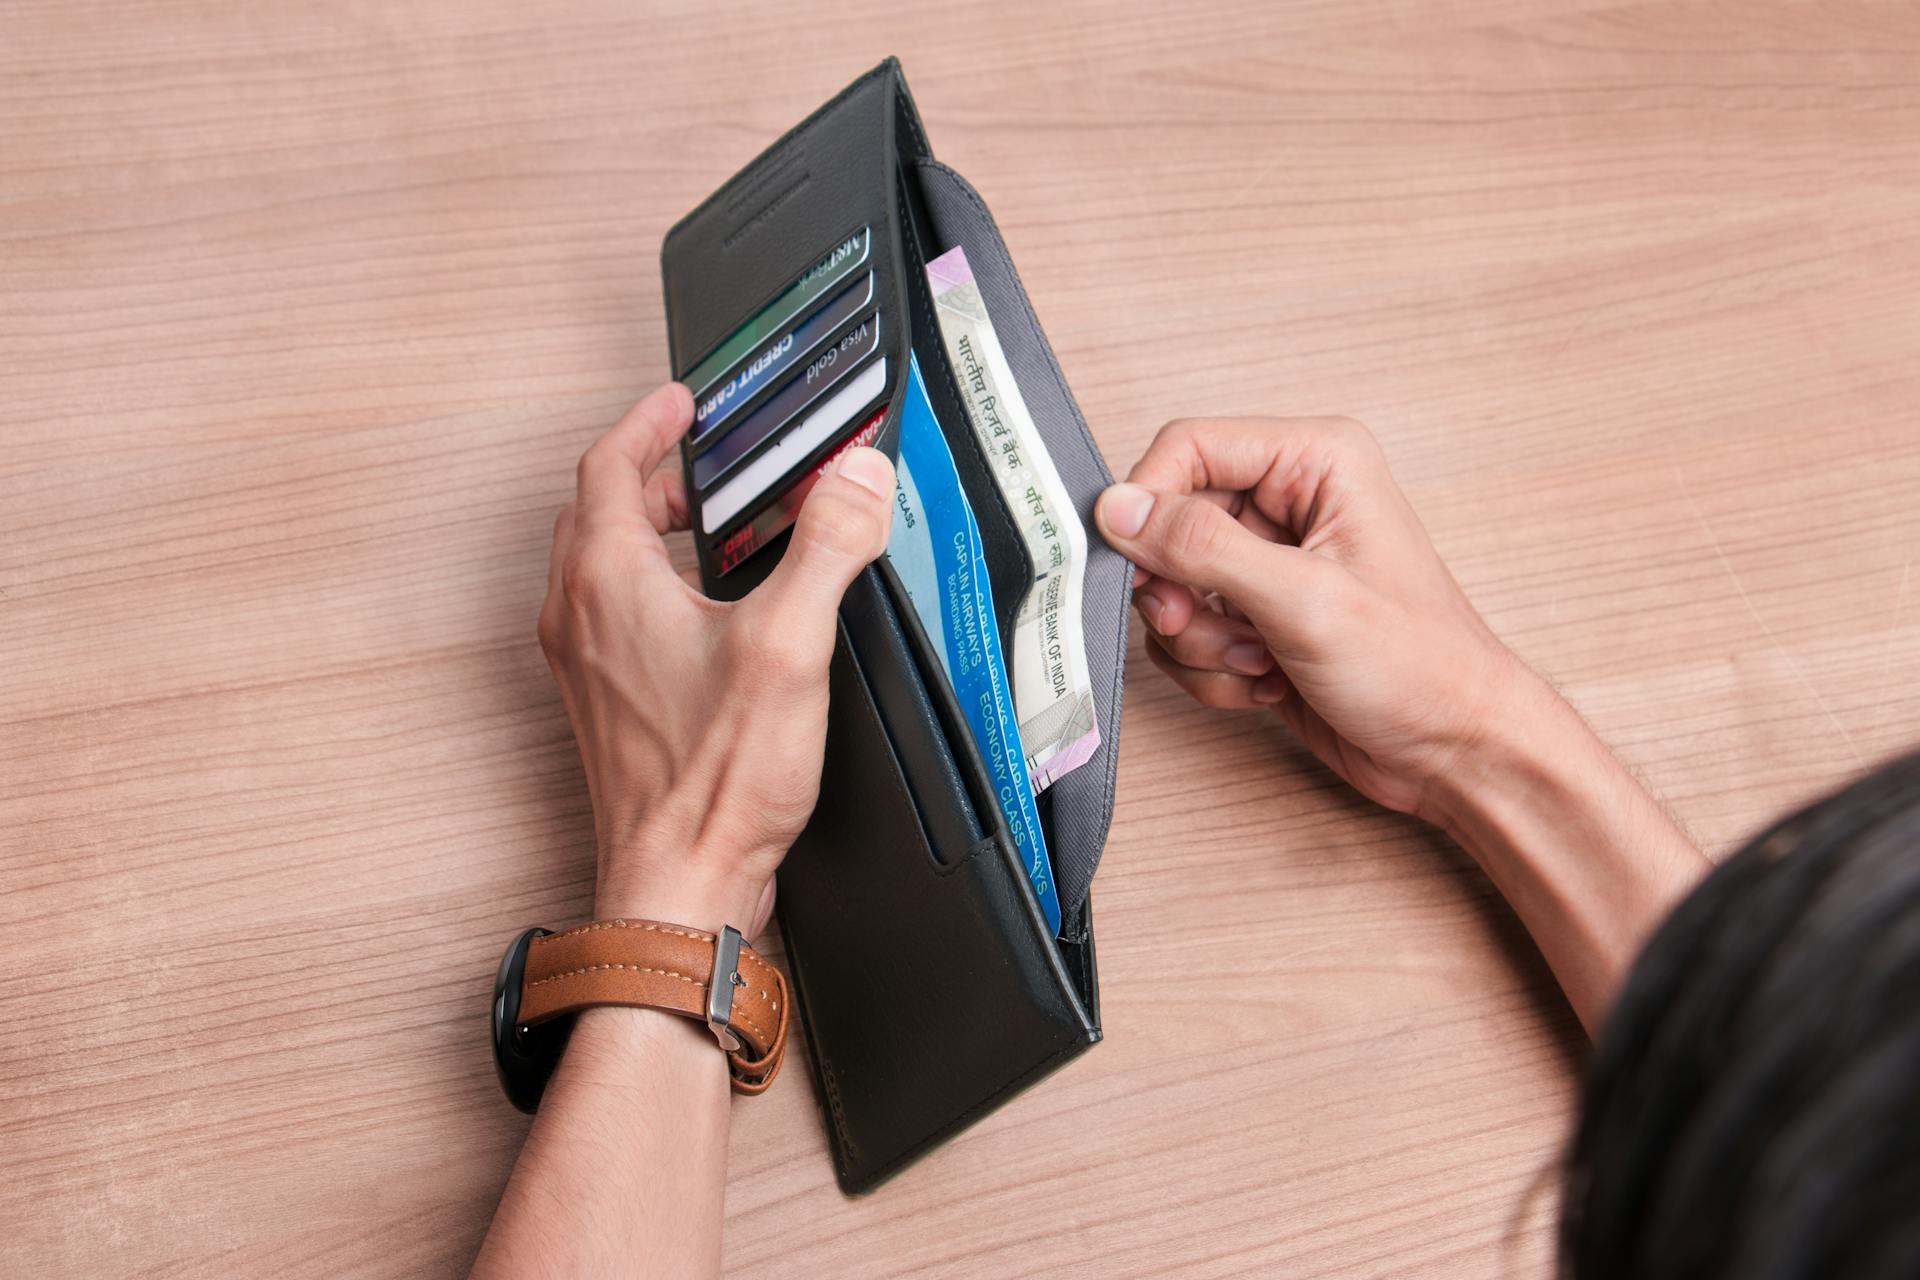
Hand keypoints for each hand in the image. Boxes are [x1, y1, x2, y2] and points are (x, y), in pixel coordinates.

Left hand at [538, 382, 894, 934]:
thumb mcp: (788, 646)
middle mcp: (579, 616)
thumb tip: (857, 477)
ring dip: (646, 528)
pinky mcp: (603, 705)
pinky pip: (611, 614)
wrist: (678, 884)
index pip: (606, 463)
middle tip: (705, 464)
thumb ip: (826, 547)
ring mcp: (584, 664)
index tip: (682, 403)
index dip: (648, 422)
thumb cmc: (713, 783)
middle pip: (596, 509)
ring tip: (709, 527)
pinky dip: (649, 584)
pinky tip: (707, 613)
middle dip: (650, 473)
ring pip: (599, 563)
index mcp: (606, 582)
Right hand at [1094, 415, 1538, 822]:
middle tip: (1203, 623)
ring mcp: (1272, 563)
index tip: (1134, 563)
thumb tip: (1121, 509)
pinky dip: (1211, 667)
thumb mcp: (1303, 599)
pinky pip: (1187, 632)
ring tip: (1259, 660)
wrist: (1453, 752)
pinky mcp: (1258, 618)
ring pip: (1170, 583)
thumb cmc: (1419, 669)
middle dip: (1179, 588)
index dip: (1149, 503)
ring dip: (1198, 637)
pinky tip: (1265, 682)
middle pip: (1170, 521)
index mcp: (1317, 462)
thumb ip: (1203, 547)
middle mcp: (1292, 502)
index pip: (1188, 447)